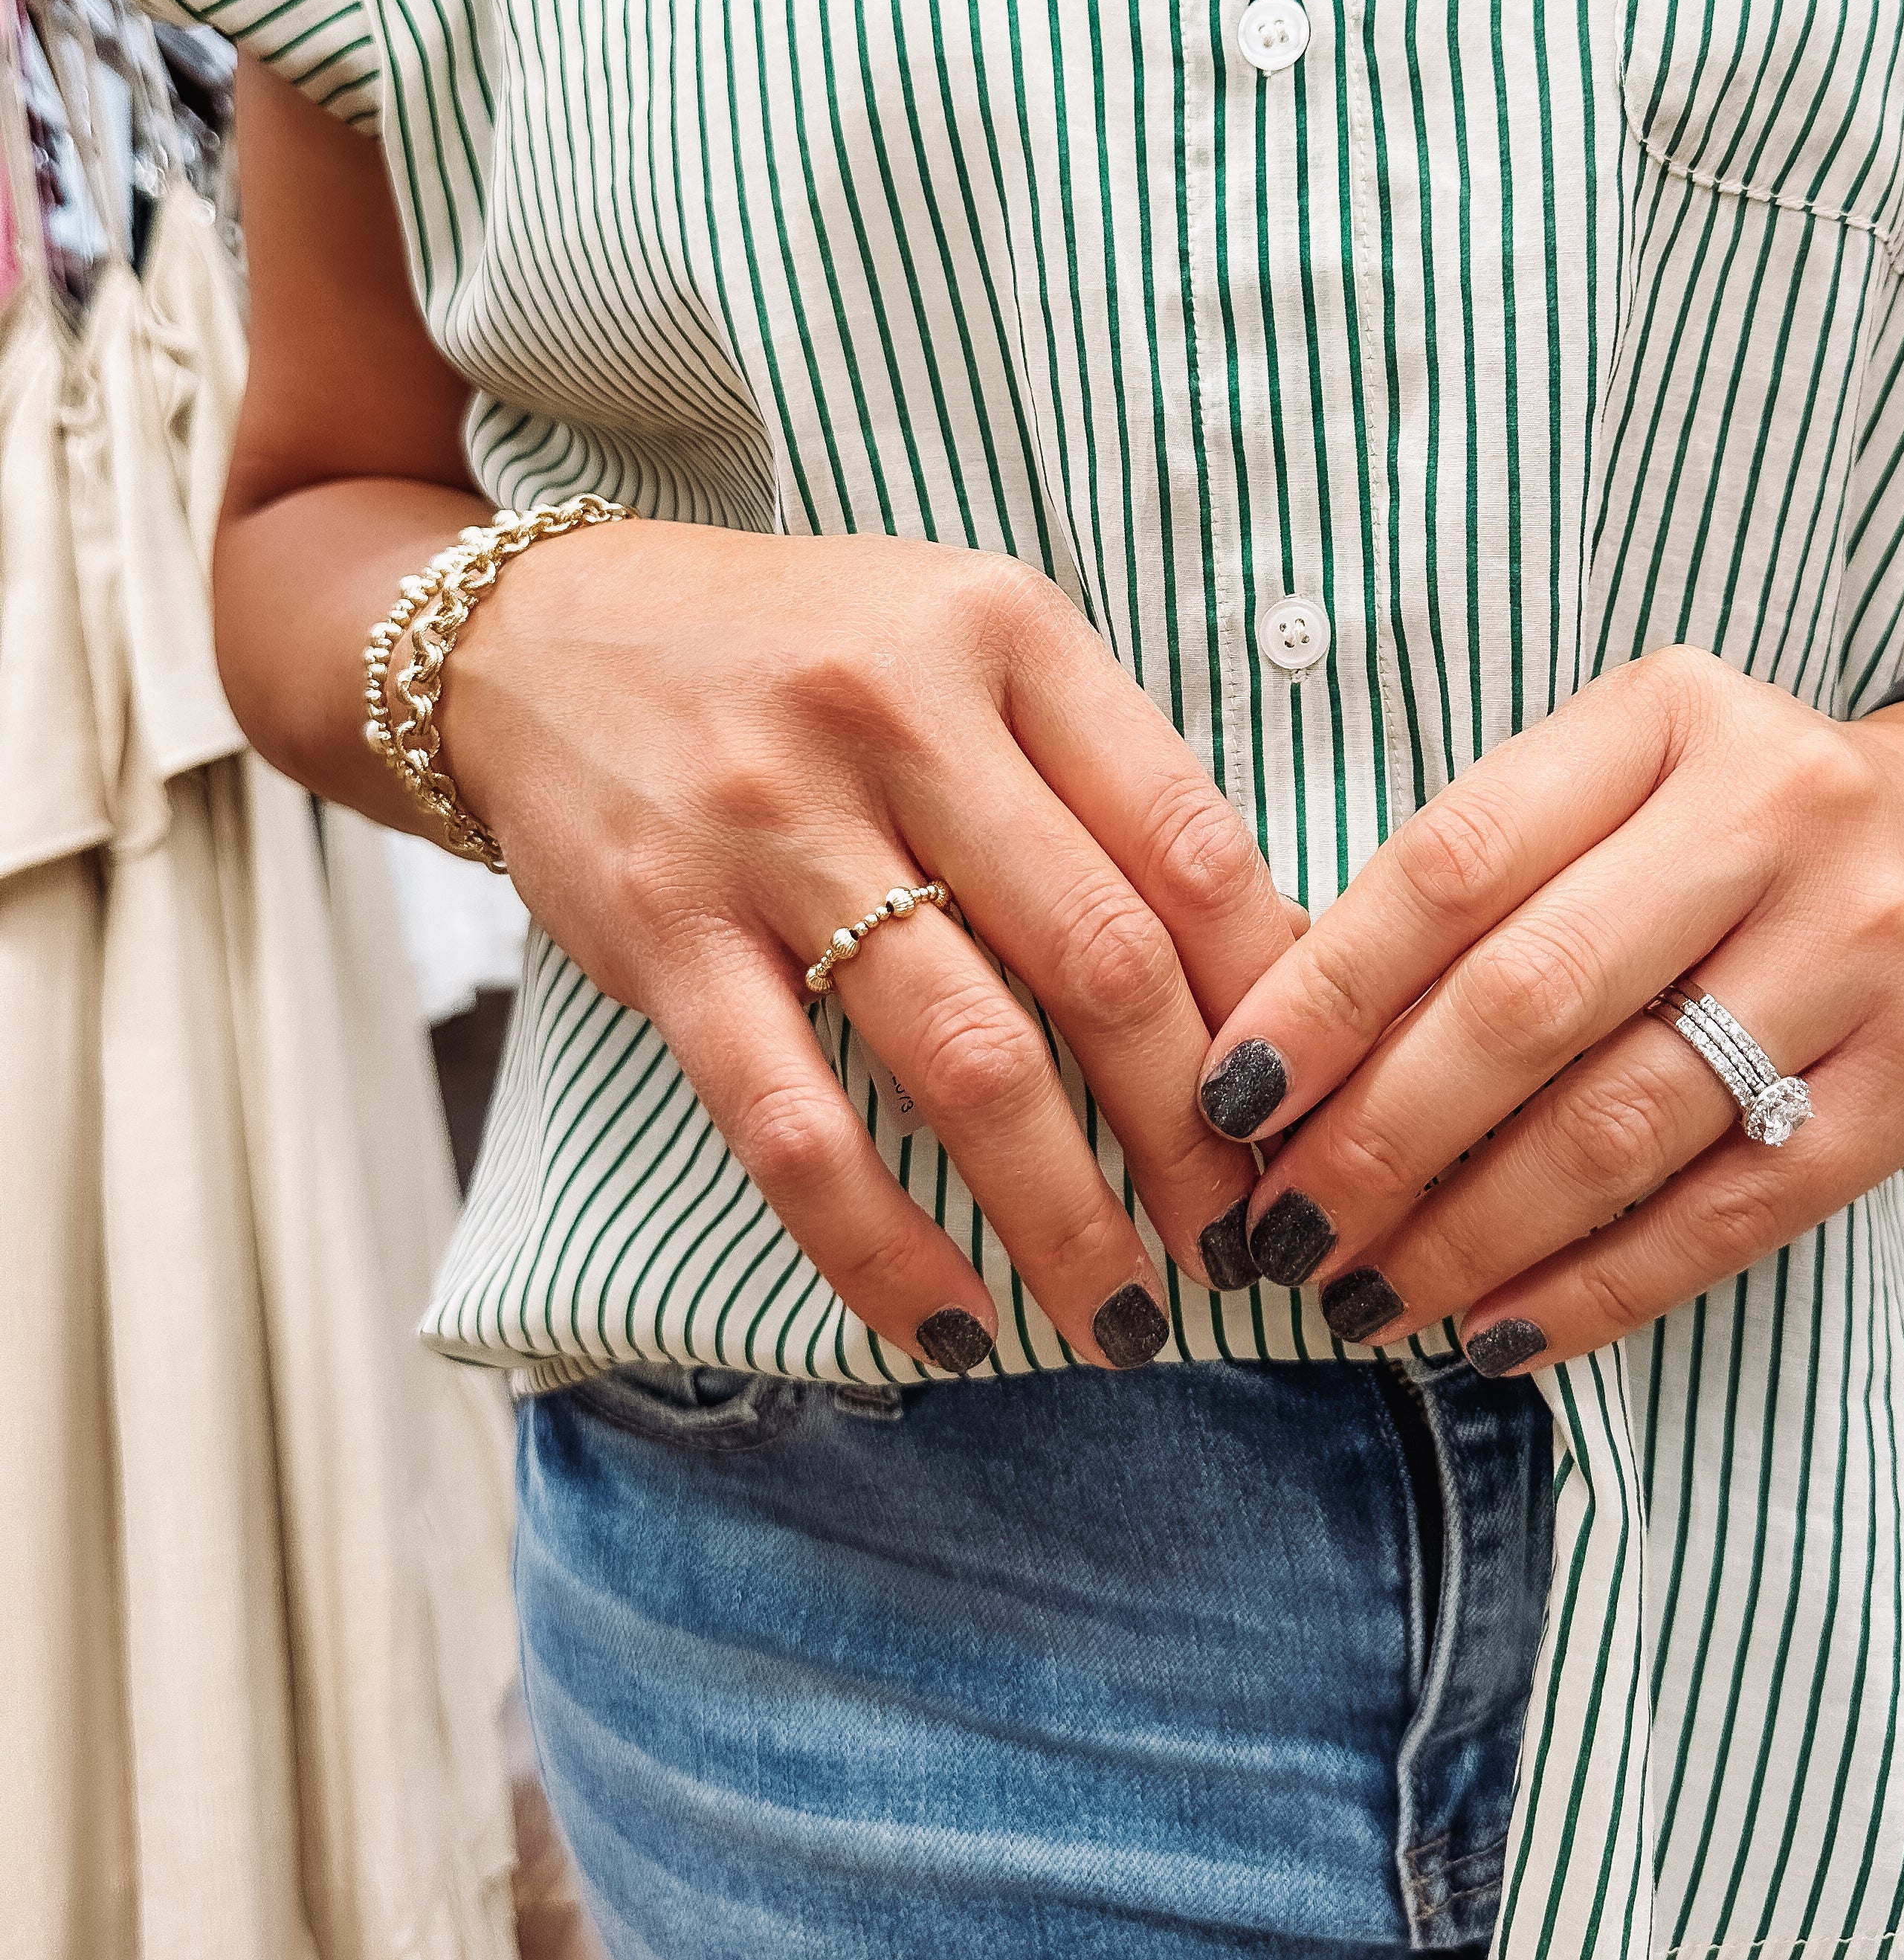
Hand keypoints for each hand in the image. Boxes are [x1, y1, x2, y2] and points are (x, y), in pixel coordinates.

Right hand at [441, 524, 1296, 1370]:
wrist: (535, 635)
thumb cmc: (800, 654)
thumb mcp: (966, 645)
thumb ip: (1099, 775)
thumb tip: (1266, 966)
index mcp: (1004, 633)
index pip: (1189, 839)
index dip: (1275, 995)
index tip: (1313, 1104)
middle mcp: (898, 715)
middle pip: (1102, 961)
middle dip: (1195, 1135)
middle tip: (1248, 1241)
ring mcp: (775, 828)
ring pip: (968, 1060)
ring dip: (1066, 1217)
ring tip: (1125, 1316)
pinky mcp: (668, 932)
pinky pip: (794, 1126)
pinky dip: (881, 1247)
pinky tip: (950, 1327)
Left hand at [1192, 645, 1903, 1369]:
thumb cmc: (1737, 825)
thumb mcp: (1619, 782)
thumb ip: (1480, 883)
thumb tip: (1286, 1054)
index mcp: (1666, 717)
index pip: (1456, 861)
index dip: (1327, 990)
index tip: (1229, 1096)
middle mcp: (1776, 813)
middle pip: (1530, 1000)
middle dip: (1379, 1136)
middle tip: (1282, 1231)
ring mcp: (1864, 947)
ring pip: (1623, 1123)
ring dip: (1469, 1233)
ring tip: (1364, 1295)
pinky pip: (1729, 1213)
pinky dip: (1597, 1288)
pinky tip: (1497, 1332)